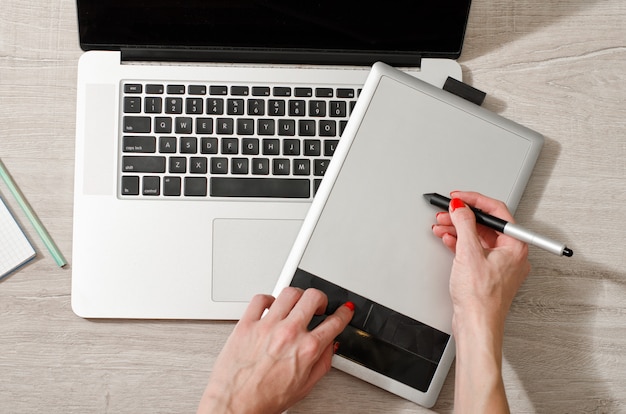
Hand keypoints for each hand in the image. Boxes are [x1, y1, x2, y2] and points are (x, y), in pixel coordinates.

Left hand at [197, 287, 353, 413]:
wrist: (235, 405)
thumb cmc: (265, 400)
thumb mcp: (305, 386)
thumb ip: (323, 362)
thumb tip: (331, 345)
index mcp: (307, 349)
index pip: (335, 322)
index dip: (344, 313)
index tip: (344, 310)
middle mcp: (289, 333)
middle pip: (314, 297)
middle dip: (322, 299)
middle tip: (320, 305)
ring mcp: (267, 326)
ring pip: (289, 293)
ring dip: (298, 296)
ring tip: (296, 305)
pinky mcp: (247, 324)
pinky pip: (260, 299)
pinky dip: (268, 299)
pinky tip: (271, 308)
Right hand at [431, 191, 529, 412]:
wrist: (476, 324)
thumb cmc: (480, 298)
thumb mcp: (469, 252)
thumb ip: (464, 224)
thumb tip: (461, 206)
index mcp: (515, 246)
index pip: (497, 212)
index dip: (475, 201)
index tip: (458, 197)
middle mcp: (511, 254)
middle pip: (486, 224)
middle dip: (463, 216)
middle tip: (446, 211)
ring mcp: (499, 264)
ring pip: (478, 237)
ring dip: (458, 229)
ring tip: (442, 225)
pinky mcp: (487, 273)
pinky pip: (474, 250)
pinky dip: (460, 243)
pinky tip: (447, 239)